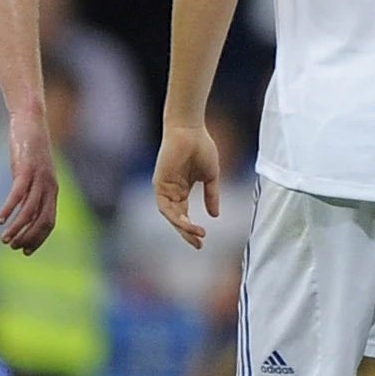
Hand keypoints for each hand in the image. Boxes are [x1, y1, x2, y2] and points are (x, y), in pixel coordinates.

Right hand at [0, 112, 59, 252]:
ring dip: (18, 227)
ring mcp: (38, 178)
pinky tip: (1, 219)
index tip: (26, 251)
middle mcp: (49, 186)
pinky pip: (18, 194)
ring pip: (30, 210)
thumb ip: (32, 191)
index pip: (49, 222)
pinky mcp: (25, 169)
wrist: (31, 122)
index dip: (39, 238)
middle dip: (29, 237)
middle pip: (42, 220)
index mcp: (52, 191)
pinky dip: (10, 208)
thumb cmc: (30, 150)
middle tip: (14, 248)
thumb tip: (23, 211)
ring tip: (5, 239)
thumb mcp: (34, 175)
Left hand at [155, 124, 223, 248]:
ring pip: (171, 215)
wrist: (190, 130)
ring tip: (197, 234)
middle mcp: (171, 191)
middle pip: (177, 219)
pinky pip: (165, 206)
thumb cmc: (201, 148)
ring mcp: (164, 188)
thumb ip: (212, 195)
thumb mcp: (211, 176)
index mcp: (182, 190)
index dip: (192, 228)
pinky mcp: (159, 184)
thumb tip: (215, 216)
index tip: (203, 239)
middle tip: (199, 244)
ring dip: (183, 227)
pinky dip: (176, 216)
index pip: (185, 215)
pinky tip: (187, 221)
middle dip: (187, 233)